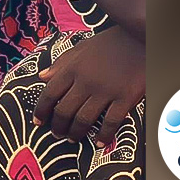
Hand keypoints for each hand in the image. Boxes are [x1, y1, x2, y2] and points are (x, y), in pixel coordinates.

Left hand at [35, 26, 145, 145]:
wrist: (142, 36)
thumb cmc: (111, 42)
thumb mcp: (82, 48)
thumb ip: (61, 63)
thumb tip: (42, 76)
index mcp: (72, 68)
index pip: (49, 94)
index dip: (41, 110)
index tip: (37, 121)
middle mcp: (85, 81)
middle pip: (64, 110)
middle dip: (57, 126)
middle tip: (56, 134)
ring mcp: (105, 91)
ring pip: (83, 119)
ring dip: (75, 132)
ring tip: (72, 139)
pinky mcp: (125, 98)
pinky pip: (111, 122)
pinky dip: (103, 135)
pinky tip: (99, 142)